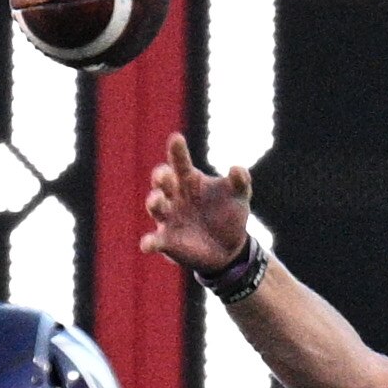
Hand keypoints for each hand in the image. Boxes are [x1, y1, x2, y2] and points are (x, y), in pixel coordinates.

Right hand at [141, 134, 253, 276]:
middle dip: (162, 177)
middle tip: (165, 175)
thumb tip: (237, 168)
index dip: (177, 150)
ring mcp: (169, 217)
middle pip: (163, 182)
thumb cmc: (230, 214)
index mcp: (189, 179)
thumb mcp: (240, 196)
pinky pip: (155, 241)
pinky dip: (149, 242)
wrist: (229, 248)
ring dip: (154, 202)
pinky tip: (147, 245)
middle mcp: (175, 195)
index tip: (176, 138)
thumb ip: (240, 181)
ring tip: (157, 200)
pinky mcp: (167, 241)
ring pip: (155, 206)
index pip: (180, 162)